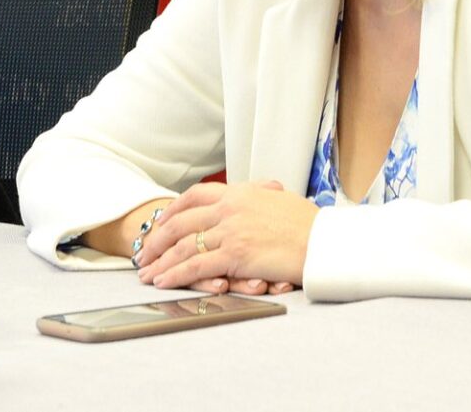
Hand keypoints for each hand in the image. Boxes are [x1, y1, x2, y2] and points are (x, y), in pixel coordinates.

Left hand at [134, 180, 317, 292]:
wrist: (325, 242)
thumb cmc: (309, 225)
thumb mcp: (281, 199)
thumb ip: (264, 194)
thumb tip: (264, 188)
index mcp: (240, 193)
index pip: (196, 195)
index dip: (173, 209)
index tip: (160, 220)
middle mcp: (230, 208)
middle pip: (181, 222)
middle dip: (157, 239)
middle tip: (144, 252)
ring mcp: (231, 231)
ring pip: (183, 245)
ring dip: (161, 261)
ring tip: (147, 272)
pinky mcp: (235, 255)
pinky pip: (196, 265)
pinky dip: (176, 274)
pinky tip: (164, 281)